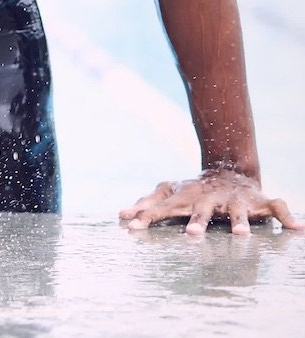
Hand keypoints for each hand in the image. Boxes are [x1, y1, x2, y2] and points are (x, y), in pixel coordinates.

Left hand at [120, 169, 303, 234]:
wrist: (228, 171)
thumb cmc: (193, 190)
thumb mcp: (169, 193)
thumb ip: (146, 203)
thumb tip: (120, 215)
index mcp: (188, 198)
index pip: (164, 207)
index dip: (149, 215)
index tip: (132, 225)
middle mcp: (210, 200)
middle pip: (202, 211)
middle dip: (198, 222)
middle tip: (192, 236)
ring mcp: (235, 201)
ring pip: (240, 213)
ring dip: (241, 224)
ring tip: (242, 237)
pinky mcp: (259, 202)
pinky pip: (277, 208)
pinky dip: (288, 217)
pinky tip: (298, 229)